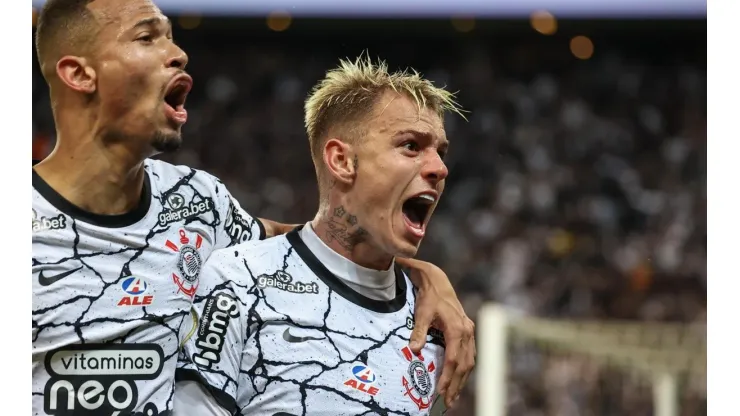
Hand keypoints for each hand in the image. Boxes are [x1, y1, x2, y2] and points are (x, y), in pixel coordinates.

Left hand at [397, 258, 475, 409]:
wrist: (438, 281)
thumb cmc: (429, 297)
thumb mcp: (421, 313)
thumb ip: (419, 332)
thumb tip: (414, 350)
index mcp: (457, 329)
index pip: (453, 359)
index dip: (448, 377)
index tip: (441, 392)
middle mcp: (467, 332)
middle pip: (464, 364)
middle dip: (456, 384)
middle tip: (448, 402)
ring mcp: (469, 332)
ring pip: (469, 361)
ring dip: (462, 380)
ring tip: (453, 396)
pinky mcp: (468, 332)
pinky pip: (470, 355)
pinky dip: (464, 369)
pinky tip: (459, 379)